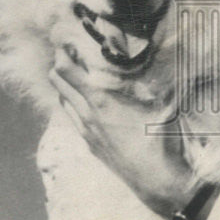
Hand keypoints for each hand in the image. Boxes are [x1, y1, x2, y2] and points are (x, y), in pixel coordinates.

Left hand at [48, 49, 194, 217]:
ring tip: (71, 73)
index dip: (63, 53)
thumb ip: (153, 79)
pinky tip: (81, 104)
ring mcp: (87, 132)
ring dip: (64, 86)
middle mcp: (88, 115)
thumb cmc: (160, 139)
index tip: (64, 38)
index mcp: (101, 101)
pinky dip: (71, 105)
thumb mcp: (160, 103)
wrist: (156, 180)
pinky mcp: (91, 146)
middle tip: (66, 51)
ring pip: (64, 103)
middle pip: (60, 84)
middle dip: (59, 65)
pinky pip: (73, 120)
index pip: (68, 71)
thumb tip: (160, 56)